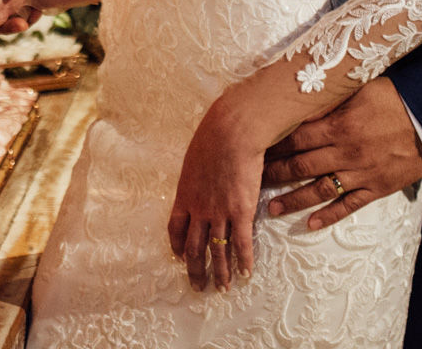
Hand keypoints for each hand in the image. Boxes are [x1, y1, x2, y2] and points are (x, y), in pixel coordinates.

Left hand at [167, 98, 266, 291]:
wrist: (231, 132)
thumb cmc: (213, 137)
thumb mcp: (195, 158)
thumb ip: (196, 174)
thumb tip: (201, 176)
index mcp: (184, 195)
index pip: (175, 229)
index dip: (177, 247)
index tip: (180, 257)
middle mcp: (199, 209)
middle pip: (193, 247)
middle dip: (195, 270)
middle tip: (198, 287)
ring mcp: (220, 212)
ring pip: (217, 251)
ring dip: (220, 273)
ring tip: (222, 289)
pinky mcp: (241, 211)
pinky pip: (242, 244)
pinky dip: (244, 261)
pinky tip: (246, 274)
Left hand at [260, 78, 421, 230]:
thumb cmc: (393, 98)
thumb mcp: (356, 91)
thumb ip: (327, 103)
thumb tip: (298, 106)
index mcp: (338, 126)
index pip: (295, 139)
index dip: (272, 146)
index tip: (253, 151)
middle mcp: (345, 152)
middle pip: (301, 166)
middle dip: (274, 174)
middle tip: (251, 181)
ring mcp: (360, 173)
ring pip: (319, 190)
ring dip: (293, 200)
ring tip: (270, 209)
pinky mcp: (377, 188)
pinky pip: (348, 206)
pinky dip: (328, 215)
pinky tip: (310, 224)